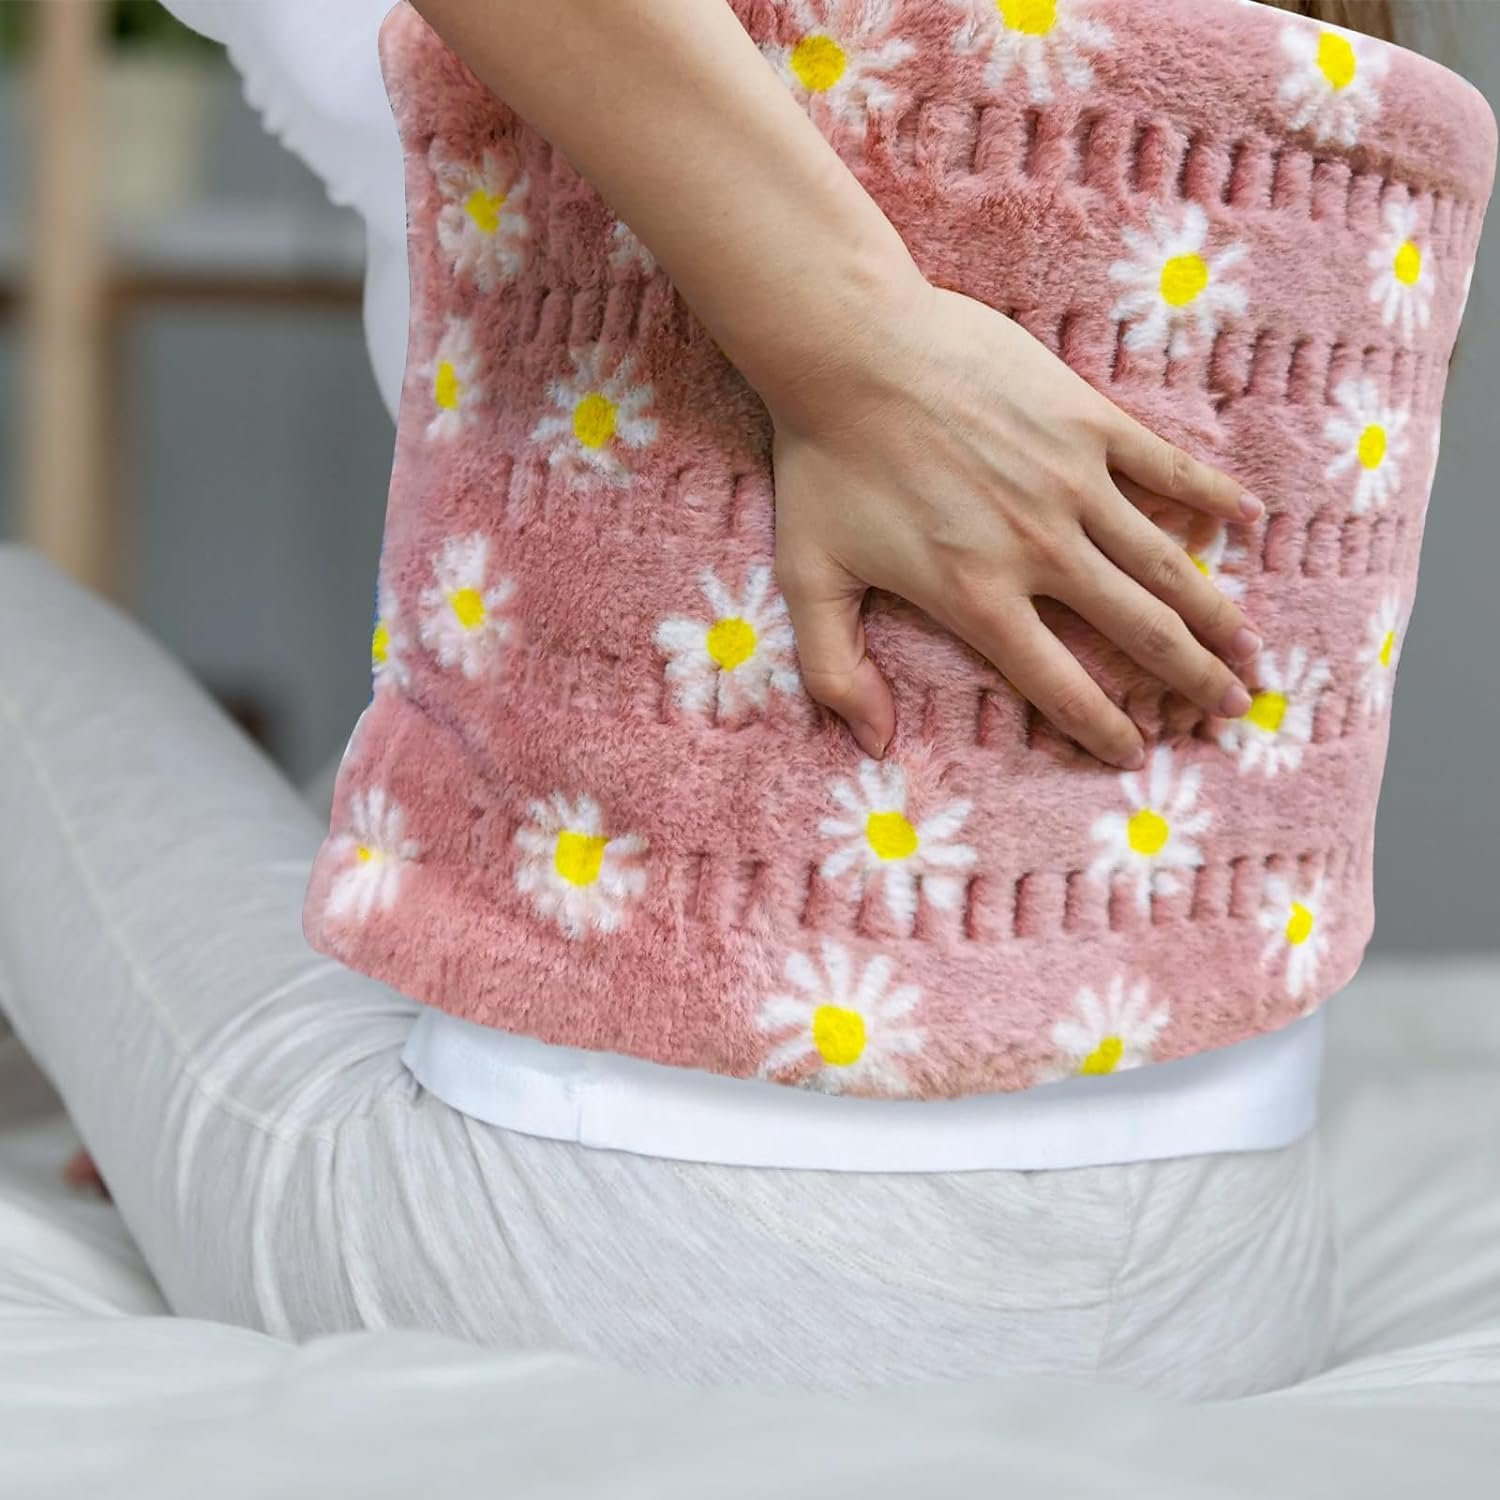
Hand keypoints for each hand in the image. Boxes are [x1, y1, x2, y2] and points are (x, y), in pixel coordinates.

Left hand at [768, 276, 1263, 768]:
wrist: (849, 350)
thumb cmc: (823, 464)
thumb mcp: (809, 580)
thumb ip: (837, 672)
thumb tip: (873, 744)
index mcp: (978, 598)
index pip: (1058, 685)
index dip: (1102, 728)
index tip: (1136, 753)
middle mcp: (1039, 551)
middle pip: (1138, 631)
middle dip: (1190, 678)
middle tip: (1231, 706)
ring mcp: (1071, 484)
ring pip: (1166, 563)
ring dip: (1216, 611)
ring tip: (1251, 648)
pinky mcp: (1086, 421)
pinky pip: (1165, 467)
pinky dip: (1211, 493)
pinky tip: (1248, 518)